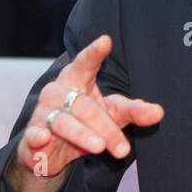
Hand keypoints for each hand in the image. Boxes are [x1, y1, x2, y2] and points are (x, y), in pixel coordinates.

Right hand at [8, 33, 163, 191]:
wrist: (51, 151)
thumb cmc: (86, 123)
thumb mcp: (113, 115)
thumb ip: (134, 112)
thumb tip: (159, 112)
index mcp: (76, 80)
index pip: (85, 63)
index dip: (94, 53)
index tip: (106, 40)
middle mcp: (57, 92)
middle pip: (84, 106)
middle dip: (106, 128)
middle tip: (124, 148)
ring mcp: (42, 113)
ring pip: (64, 122)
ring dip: (83, 135)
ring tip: (100, 147)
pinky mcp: (32, 136)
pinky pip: (34, 135)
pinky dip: (37, 138)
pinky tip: (42, 139)